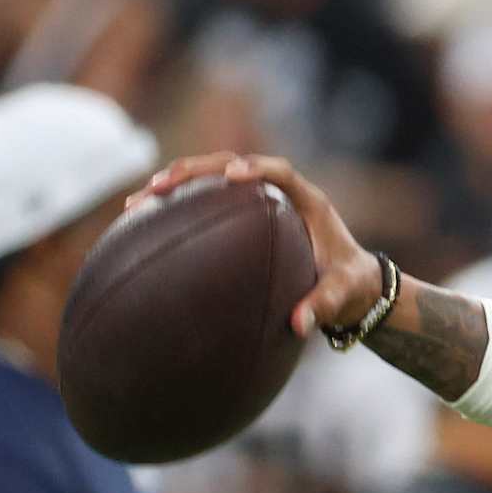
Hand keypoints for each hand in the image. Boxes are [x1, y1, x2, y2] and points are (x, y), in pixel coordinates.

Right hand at [126, 152, 382, 338]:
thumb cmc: (350, 286)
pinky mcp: (243, 217)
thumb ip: (324, 306)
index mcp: (308, 203)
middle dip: (195, 171)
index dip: (257, 168)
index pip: (281, 172)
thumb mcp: (342, 296)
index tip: (232, 175)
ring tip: (137, 202)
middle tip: (158, 187)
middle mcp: (281, 195)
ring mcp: (258, 202)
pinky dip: (177, 209)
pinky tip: (142, 224)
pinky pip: (207, 204)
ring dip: (176, 185)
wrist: (354, 286)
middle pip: (232, 165)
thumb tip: (299, 326)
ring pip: (212, 181)